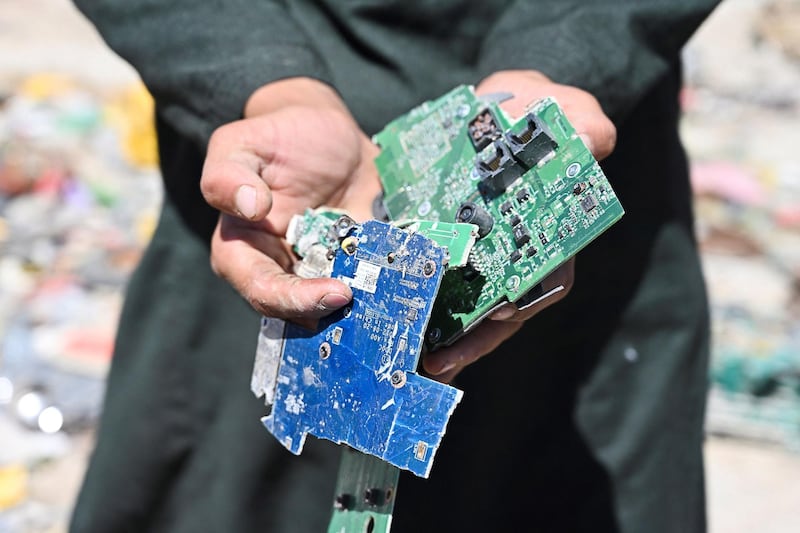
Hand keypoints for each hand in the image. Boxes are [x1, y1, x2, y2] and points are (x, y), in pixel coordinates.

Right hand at [200, 78, 380, 320]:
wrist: (327, 134)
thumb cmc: (275, 140)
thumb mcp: (239, 145)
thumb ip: (227, 175)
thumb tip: (251, 206)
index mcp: (243, 250)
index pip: (261, 289)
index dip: (294, 299)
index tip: (334, 292)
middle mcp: (280, 270)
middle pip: (298, 311)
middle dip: (330, 311)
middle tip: (361, 297)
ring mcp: (321, 272)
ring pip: (336, 308)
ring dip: (360, 310)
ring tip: (387, 299)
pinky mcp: (355, 267)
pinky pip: (370, 286)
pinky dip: (386, 289)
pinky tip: (406, 280)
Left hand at [422, 70, 615, 382]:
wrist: (489, 109)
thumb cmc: (531, 110)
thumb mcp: (558, 107)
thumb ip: (579, 119)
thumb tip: (593, 137)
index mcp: (545, 232)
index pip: (545, 279)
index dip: (524, 302)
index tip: (500, 317)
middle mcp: (510, 253)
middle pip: (497, 308)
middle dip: (471, 338)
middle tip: (438, 363)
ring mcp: (473, 256)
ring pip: (459, 306)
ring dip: (437, 334)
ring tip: (407, 360)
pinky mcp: (438, 248)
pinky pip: (425, 282)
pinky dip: (410, 301)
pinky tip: (385, 319)